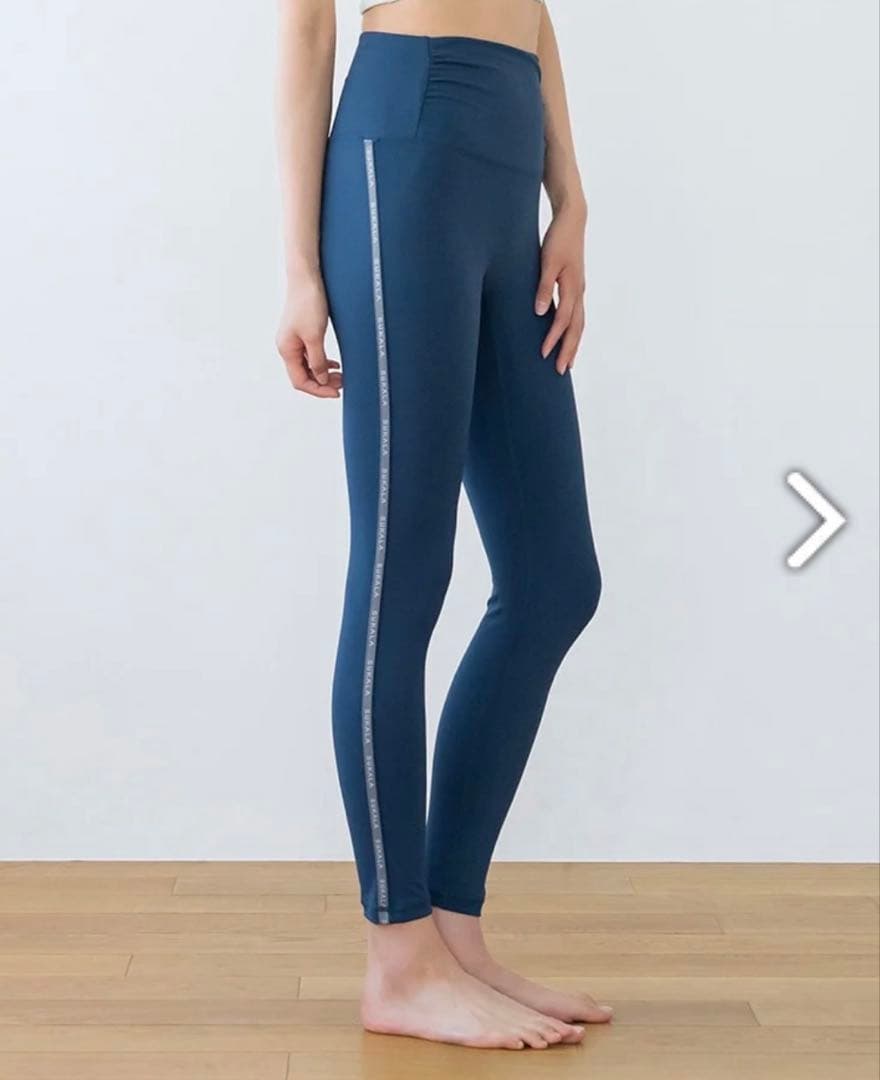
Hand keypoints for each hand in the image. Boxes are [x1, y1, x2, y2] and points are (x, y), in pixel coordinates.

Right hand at [276, 271, 342, 398]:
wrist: (306, 278)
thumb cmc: (307, 302)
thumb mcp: (315, 336)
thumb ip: (318, 361)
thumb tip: (320, 379)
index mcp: (287, 350)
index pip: (300, 381)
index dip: (318, 390)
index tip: (335, 392)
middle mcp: (287, 347)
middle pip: (303, 376)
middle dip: (322, 383)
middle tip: (341, 384)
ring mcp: (294, 340)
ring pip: (308, 366)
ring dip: (323, 373)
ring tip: (340, 376)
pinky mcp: (301, 333)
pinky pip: (311, 355)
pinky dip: (322, 362)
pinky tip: (333, 364)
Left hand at [534, 201, 587, 374]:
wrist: (572, 220)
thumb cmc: (558, 239)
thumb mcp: (547, 261)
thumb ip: (544, 287)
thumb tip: (540, 312)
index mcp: (572, 287)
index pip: (563, 320)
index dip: (554, 338)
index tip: (544, 354)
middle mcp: (579, 292)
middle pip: (576, 328)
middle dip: (568, 350)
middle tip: (561, 371)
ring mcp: (579, 290)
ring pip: (580, 324)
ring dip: (574, 344)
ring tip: (568, 362)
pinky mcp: (576, 287)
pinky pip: (578, 315)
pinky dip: (575, 331)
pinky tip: (569, 338)